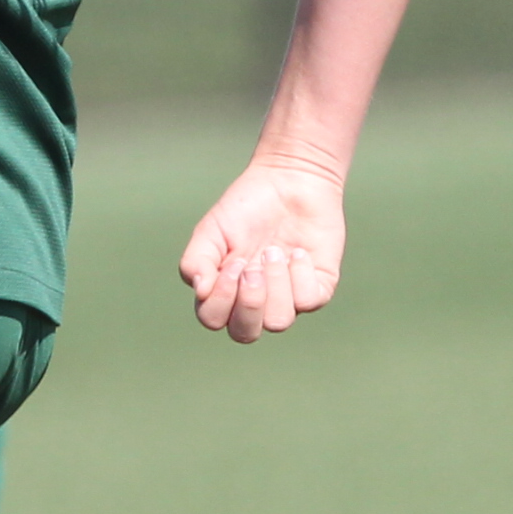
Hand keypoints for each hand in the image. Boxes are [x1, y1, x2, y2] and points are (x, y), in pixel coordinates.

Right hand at [178, 156, 347, 342]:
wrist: (290, 180)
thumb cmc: (246, 207)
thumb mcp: (212, 229)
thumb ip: (196, 260)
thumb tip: (200, 291)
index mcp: (225, 291)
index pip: (214, 320)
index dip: (221, 298)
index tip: (233, 262)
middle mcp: (255, 301)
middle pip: (245, 333)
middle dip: (248, 302)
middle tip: (253, 266)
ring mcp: (286, 298)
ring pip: (279, 322)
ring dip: (275, 285)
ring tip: (276, 252)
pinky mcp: (316, 288)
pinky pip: (308, 301)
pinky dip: (300, 274)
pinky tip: (298, 251)